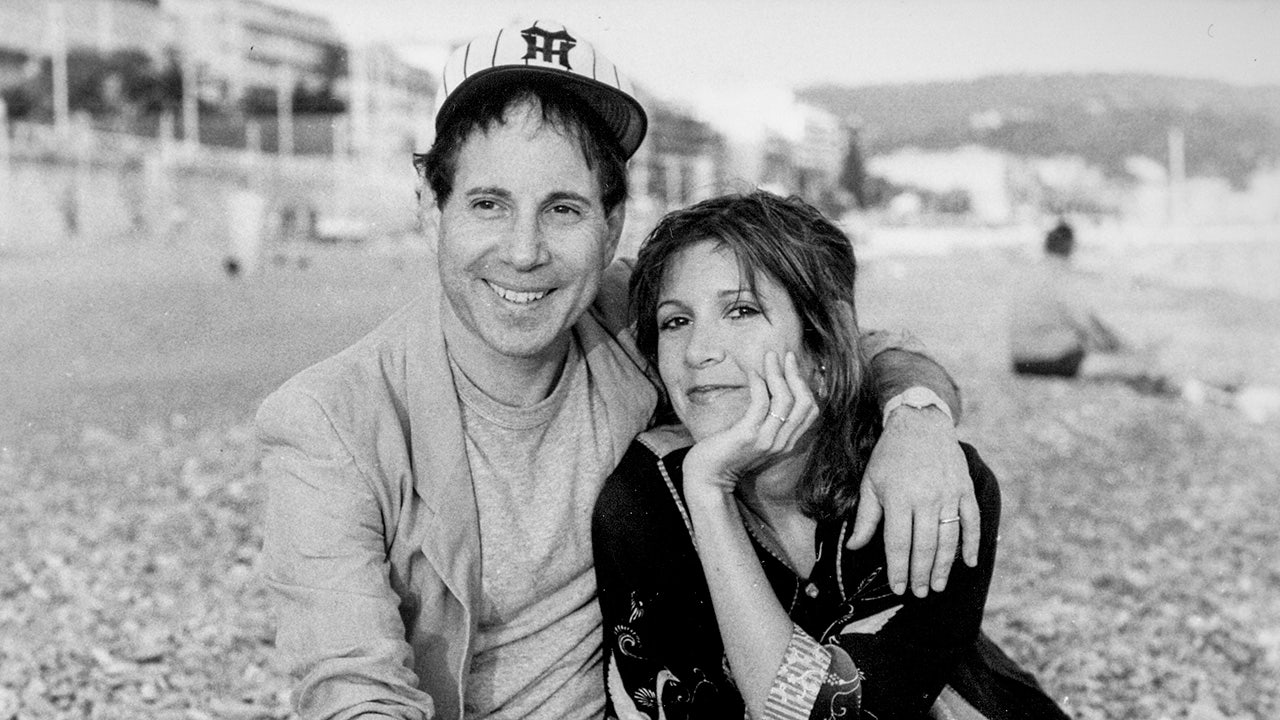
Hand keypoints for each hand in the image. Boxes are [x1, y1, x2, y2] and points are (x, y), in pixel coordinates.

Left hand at [681, 351, 819, 497]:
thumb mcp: (754, 436)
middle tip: (785, 355)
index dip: (805, 385)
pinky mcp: (749, 436)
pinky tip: (752, 373)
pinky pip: (761, 404)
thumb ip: (766, 420)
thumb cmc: (727, 452)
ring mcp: (767, 440)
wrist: (707, 477)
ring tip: (769, 357)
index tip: (792, 365)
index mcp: (786, 442)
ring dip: (777, 374)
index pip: (810, 411)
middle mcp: (782, 442)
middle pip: (804, 403)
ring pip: (785, 400)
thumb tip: (767, 389)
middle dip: (796, 375)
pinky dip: (758, 384)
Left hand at [846, 406, 978, 596]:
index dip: (898, 569)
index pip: (897, 543)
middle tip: (918, 593)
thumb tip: (853, 547)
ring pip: (948, 539)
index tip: (898, 588)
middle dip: (920, 574)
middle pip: (924, 546)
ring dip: (943, 566)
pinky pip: (971, 522)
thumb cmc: (889, 456)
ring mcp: (948, 494)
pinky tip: (967, 563)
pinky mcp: (964, 489)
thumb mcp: (870, 483)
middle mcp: (925, 498)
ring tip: (937, 586)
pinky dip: (971, 544)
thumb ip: (865, 518)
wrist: (920, 423)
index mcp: (898, 498)